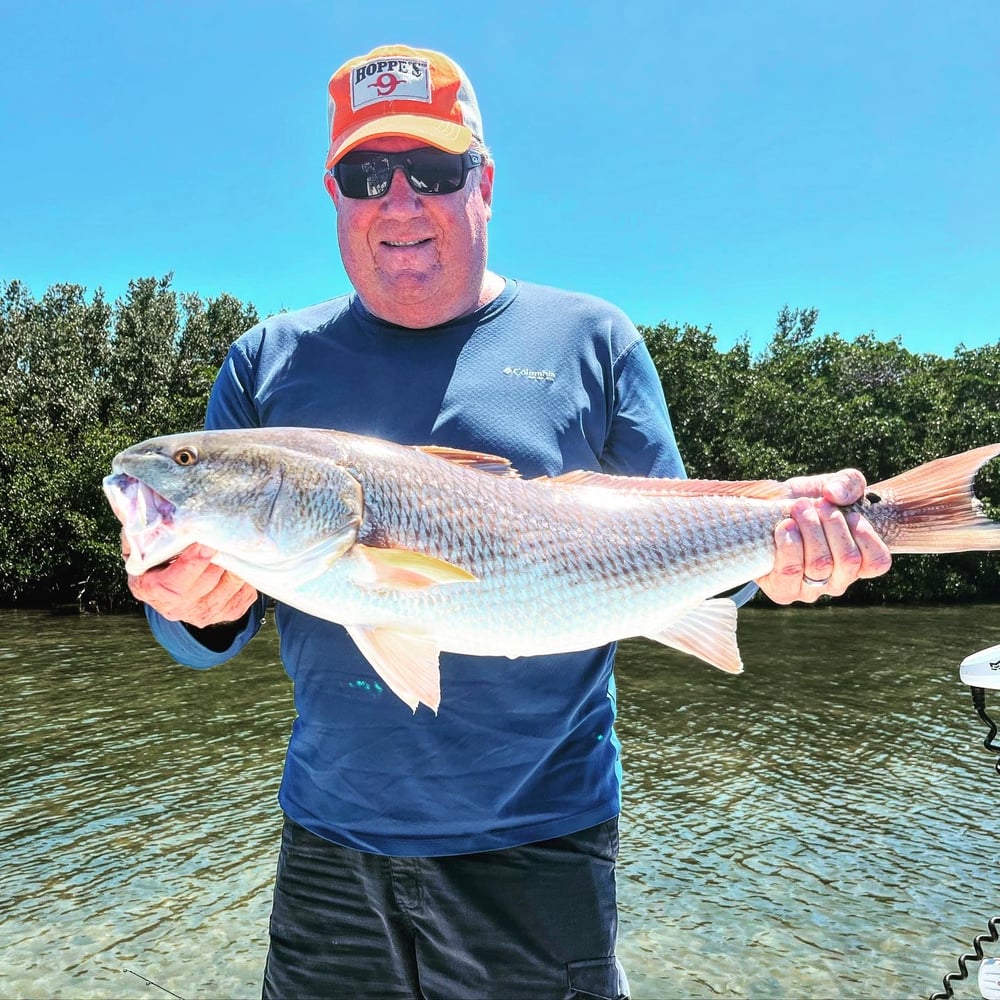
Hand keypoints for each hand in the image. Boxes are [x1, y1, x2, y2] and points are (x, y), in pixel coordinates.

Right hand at [123, 533, 258, 627]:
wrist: (168, 588)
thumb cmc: (154, 557)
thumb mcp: (138, 543)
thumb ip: (140, 526)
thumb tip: (142, 498)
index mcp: (152, 590)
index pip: (174, 584)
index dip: (192, 563)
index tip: (206, 543)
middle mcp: (178, 608)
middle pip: (208, 582)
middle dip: (222, 556)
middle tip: (232, 532)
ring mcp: (205, 613)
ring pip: (232, 585)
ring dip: (239, 561)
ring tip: (242, 539)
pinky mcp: (229, 612)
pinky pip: (247, 591)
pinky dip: (250, 572)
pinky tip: (247, 555)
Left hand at [755, 468, 892, 604]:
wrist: (767, 514)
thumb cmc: (808, 503)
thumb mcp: (832, 485)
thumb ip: (848, 483)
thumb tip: (835, 494)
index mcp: (858, 562)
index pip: (877, 562)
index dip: (865, 535)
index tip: (850, 513)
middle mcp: (838, 580)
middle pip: (848, 559)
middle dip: (832, 523)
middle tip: (817, 504)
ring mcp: (811, 590)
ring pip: (820, 564)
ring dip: (809, 529)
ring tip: (799, 509)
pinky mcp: (784, 590)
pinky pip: (791, 573)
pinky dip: (789, 545)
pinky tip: (785, 527)